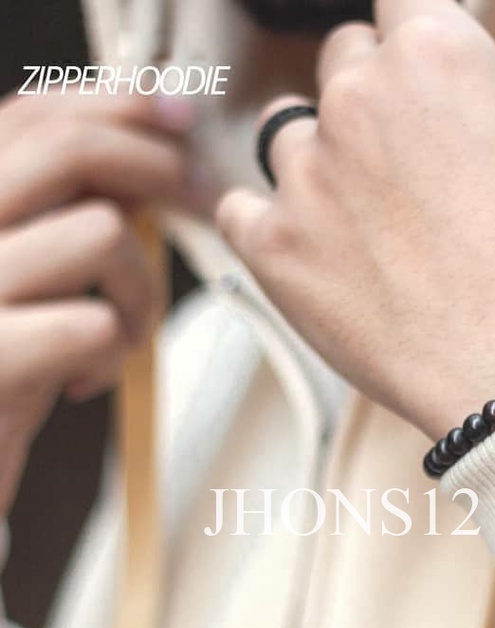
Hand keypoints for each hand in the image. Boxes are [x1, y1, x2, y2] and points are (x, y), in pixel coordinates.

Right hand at [0, 91, 205, 514]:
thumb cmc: (3, 364)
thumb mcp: (24, 273)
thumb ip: (60, 209)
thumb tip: (150, 156)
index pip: (31, 116)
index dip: (117, 105)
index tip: (183, 119)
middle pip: (70, 150)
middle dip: (157, 168)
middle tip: (202, 200)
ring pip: (102, 233)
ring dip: (140, 291)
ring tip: (119, 337)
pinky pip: (94, 324)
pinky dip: (115, 354)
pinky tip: (85, 382)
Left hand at [217, 0, 494, 438]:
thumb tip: (483, 82)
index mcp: (436, 54)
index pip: (398, 6)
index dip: (411, 43)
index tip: (416, 79)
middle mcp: (360, 96)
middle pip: (340, 63)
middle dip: (370, 103)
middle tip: (405, 169)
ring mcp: (309, 172)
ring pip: (287, 137)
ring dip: (321, 167)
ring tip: (369, 230)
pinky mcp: (276, 248)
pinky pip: (241, 212)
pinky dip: (271, 226)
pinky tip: (315, 255)